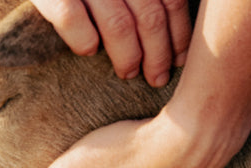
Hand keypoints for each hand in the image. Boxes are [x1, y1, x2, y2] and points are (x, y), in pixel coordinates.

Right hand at [29, 0, 190, 87]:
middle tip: (156, 77)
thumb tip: (172, 36)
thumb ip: (139, 1)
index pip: (171, 0)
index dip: (178, 34)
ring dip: (127, 56)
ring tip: (127, 73)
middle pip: (149, 16)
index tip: (178, 61)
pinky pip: (71, 18)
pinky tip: (87, 51)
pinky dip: (83, 40)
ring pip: (118, 24)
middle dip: (157, 54)